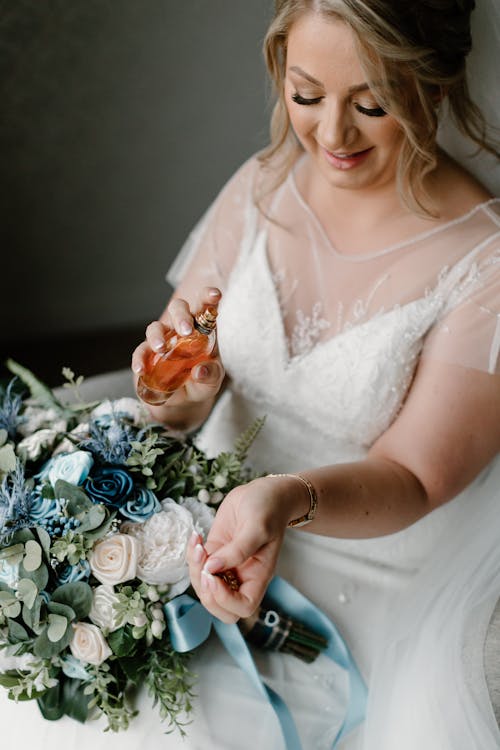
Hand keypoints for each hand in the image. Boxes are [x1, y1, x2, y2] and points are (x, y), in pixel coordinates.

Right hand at [131, 286, 224, 407]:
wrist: (184, 401)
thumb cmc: (202, 382)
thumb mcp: (213, 381)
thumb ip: (211, 374)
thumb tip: (199, 371)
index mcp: (202, 329)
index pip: (205, 307)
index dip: (208, 297)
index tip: (215, 295)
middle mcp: (181, 330)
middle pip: (178, 308)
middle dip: (181, 316)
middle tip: (186, 330)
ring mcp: (163, 340)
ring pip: (156, 327)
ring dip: (157, 335)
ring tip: (161, 349)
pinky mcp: (148, 356)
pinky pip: (141, 352)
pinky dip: (139, 359)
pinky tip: (141, 369)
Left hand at [186, 477, 291, 622]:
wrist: (264, 491)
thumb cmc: (268, 508)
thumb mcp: (257, 527)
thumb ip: (238, 550)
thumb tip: (212, 568)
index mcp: (258, 576)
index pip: (243, 607)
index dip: (225, 600)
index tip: (214, 576)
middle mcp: (242, 575)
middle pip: (220, 606)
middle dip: (205, 590)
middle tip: (204, 564)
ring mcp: (226, 565)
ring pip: (204, 586)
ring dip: (195, 569)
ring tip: (198, 543)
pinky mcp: (214, 552)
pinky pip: (197, 564)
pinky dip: (190, 554)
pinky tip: (196, 536)